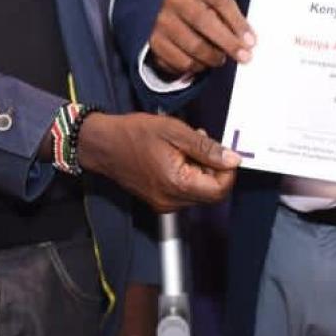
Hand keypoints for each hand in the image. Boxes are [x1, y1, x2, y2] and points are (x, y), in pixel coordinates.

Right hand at [77, 113, 239, 212]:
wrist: (102, 145)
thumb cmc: (133, 134)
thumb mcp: (175, 132)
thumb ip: (206, 148)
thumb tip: (233, 160)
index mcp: (178, 184)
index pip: (220, 190)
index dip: (227, 171)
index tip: (222, 151)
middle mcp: (172, 201)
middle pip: (210, 193)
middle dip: (213, 168)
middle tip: (201, 142)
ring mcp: (164, 204)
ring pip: (199, 192)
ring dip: (200, 170)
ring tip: (185, 146)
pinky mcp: (159, 201)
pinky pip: (184, 192)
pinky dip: (188, 175)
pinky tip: (177, 156)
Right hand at [148, 0, 255, 78]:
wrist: (170, 13)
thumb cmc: (202, 7)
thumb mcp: (215, 2)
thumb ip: (230, 16)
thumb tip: (247, 41)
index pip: (220, 0)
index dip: (237, 22)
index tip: (251, 41)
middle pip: (204, 21)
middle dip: (228, 43)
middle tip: (244, 56)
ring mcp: (162, 20)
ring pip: (194, 46)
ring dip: (213, 57)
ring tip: (220, 58)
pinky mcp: (156, 41)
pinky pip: (182, 61)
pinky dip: (197, 66)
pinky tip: (202, 61)